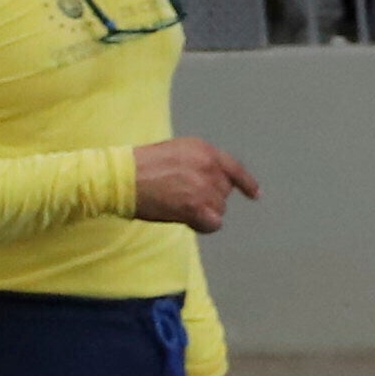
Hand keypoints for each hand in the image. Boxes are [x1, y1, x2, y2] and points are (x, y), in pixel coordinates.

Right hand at [127, 136, 258, 230]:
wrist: (119, 177)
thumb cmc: (138, 167)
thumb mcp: (174, 152)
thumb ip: (197, 164)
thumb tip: (211, 182)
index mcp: (203, 149)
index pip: (233, 168)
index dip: (246, 183)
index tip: (255, 194)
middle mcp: (208, 165)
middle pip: (224, 192)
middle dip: (209, 198)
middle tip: (181, 198)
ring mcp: (204, 185)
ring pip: (220, 208)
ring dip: (204, 212)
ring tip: (177, 205)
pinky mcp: (197, 205)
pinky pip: (214, 223)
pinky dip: (204, 225)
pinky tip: (189, 221)